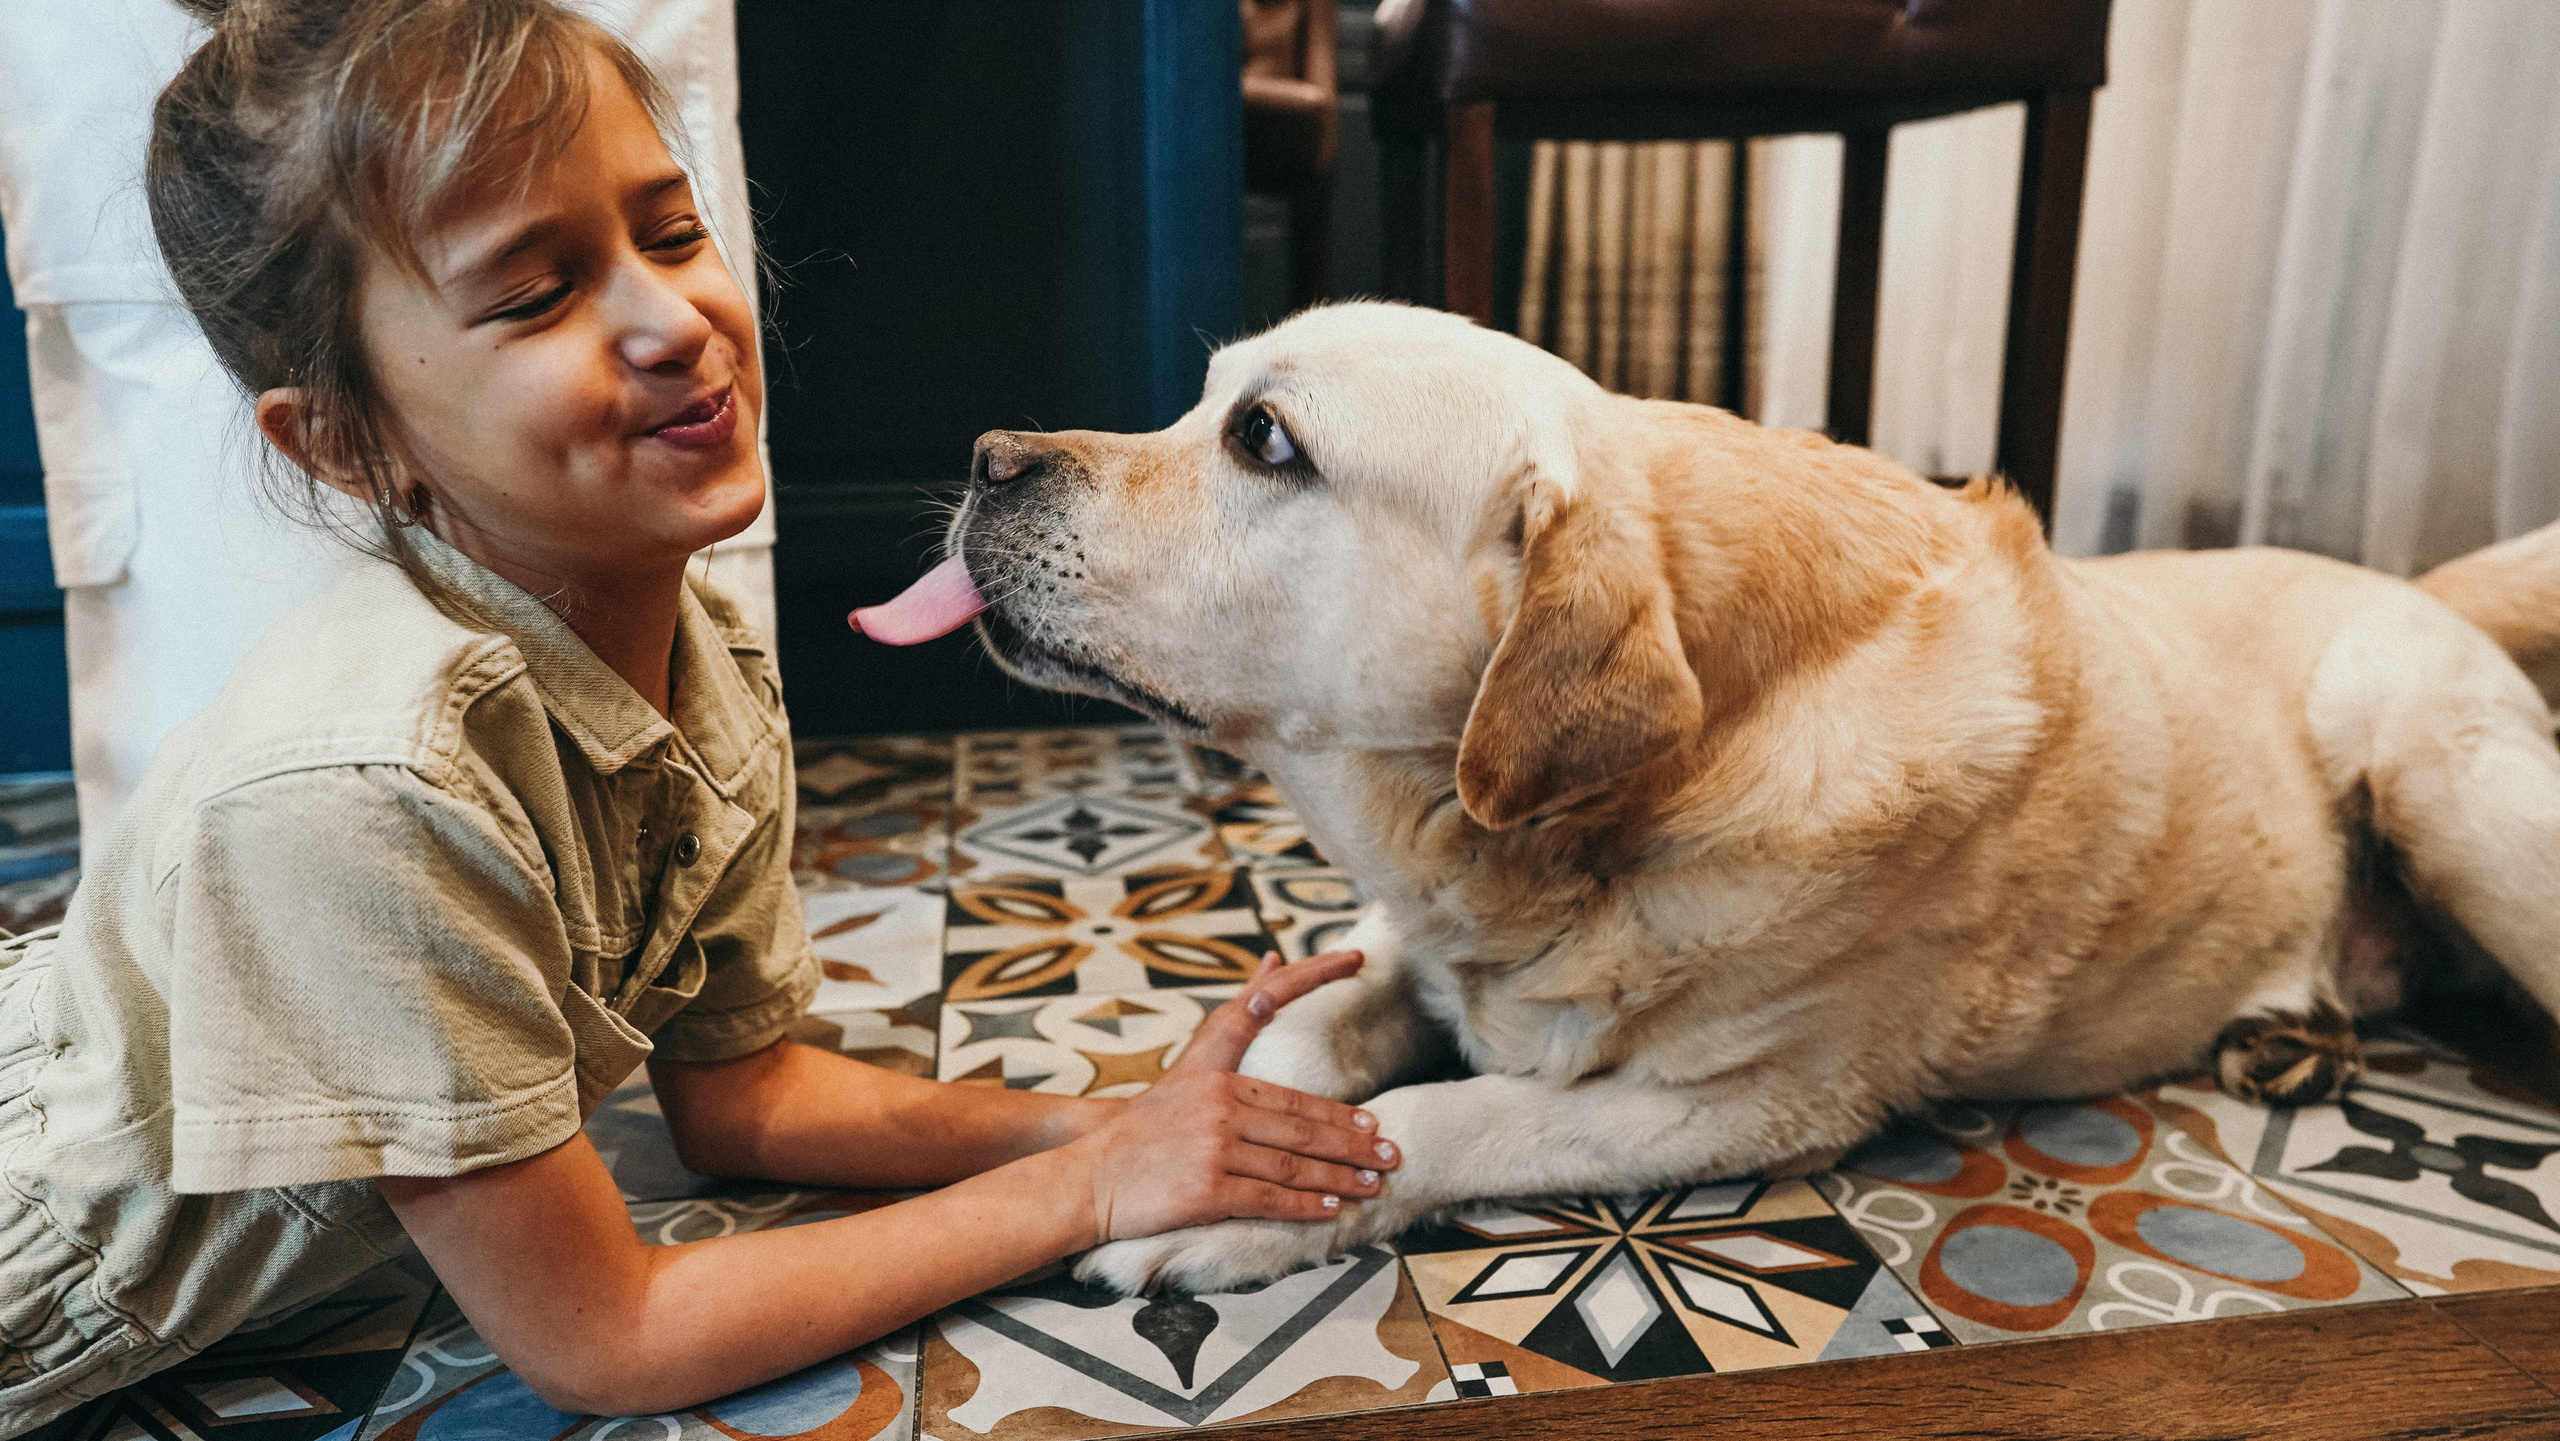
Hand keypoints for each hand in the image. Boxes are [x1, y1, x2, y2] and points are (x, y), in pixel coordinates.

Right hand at [1069, 950, 1400, 1242]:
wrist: (1090, 1178)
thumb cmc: (1146, 1126)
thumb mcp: (1191, 1066)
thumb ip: (1238, 1017)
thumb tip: (1273, 958)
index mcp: (1216, 1073)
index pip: (1282, 1057)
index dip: (1328, 1054)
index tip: (1365, 1039)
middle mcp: (1217, 1105)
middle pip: (1302, 1121)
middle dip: (1353, 1139)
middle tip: (1390, 1150)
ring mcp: (1213, 1147)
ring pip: (1294, 1162)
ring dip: (1340, 1176)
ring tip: (1373, 1182)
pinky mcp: (1207, 1190)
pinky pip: (1270, 1198)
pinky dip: (1305, 1205)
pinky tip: (1332, 1208)